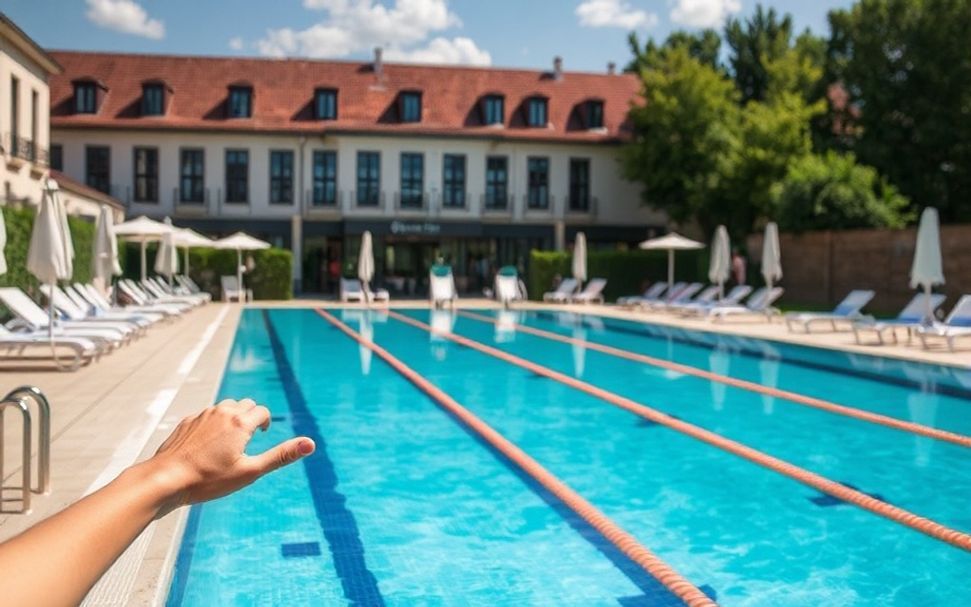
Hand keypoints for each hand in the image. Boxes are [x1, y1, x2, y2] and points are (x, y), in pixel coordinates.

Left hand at [147, 399, 314, 515]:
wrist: (165, 480)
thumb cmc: (208, 480)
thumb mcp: (250, 472)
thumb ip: (281, 456)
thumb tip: (311, 444)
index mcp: (240, 422)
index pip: (261, 412)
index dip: (264, 424)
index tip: (260, 437)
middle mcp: (222, 412)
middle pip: (245, 404)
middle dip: (250, 417)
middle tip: (246, 439)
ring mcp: (201, 415)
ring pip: (224, 407)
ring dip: (232, 418)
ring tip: (227, 443)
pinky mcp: (186, 422)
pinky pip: (206, 415)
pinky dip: (212, 424)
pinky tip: (205, 446)